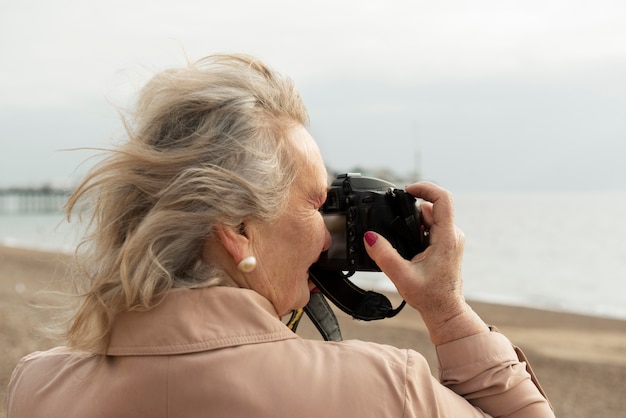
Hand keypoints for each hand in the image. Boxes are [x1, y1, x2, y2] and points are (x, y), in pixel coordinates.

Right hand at [364, 182, 488, 344]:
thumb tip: (369, 237)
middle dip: (411, 210)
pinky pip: (432, 227)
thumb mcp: (401, 276)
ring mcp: (451, 239)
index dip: (424, 188)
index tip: (407, 190)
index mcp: (447, 237)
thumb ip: (384, 255)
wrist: (445, 312)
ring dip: (413, 222)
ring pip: (431, 217)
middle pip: (433, 207)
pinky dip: (417, 230)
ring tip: (401, 240)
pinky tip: (408, 246)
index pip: (442, 198)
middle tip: (394, 220)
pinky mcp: (447, 245)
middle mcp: (453, 235)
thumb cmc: (430, 297)